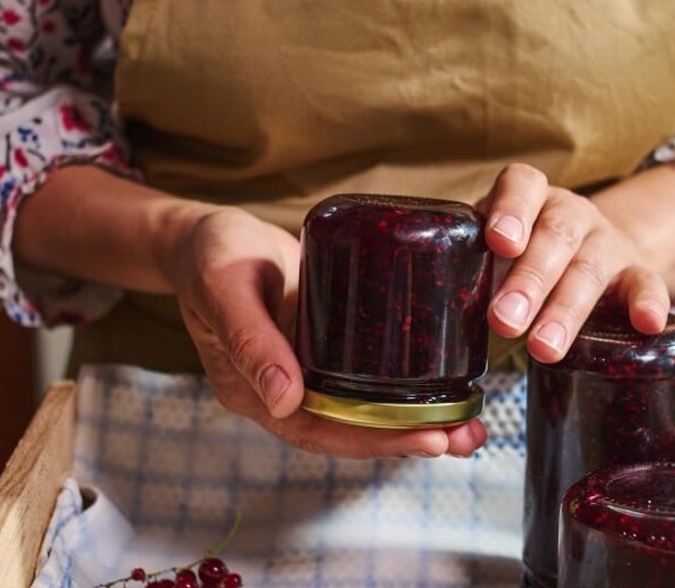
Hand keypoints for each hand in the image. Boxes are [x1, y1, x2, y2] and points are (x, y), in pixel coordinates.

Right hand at [168, 206, 487, 458]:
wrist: (207, 235)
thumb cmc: (210, 255)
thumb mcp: (225, 287)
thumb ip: (252, 339)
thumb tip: (285, 398)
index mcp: (254, 391)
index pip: (320, 430)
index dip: (374, 439)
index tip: (426, 439)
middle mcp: (283, 390)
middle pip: (350, 429)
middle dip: (409, 437)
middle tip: (464, 435)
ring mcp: (306, 370)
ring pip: (364, 408)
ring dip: (415, 419)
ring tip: (468, 422)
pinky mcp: (326, 346)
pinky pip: (367, 376)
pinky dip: (404, 385)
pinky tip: (443, 383)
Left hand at [482, 164, 670, 362]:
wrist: (592, 255)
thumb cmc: (522, 258)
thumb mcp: (494, 252)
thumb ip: (467, 268)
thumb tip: (421, 319)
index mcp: (529, 198)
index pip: (521, 185)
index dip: (510, 210)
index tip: (498, 241)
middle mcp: (569, 213)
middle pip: (554, 236)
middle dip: (528, 280)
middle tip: (503, 321)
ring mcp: (606, 242)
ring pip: (590, 268)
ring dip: (566, 309)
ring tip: (543, 348)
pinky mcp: (636, 271)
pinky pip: (647, 283)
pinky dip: (649, 303)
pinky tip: (646, 324)